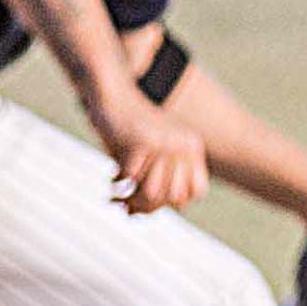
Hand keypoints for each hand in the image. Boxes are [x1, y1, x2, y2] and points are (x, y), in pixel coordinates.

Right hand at [93, 95, 206, 217]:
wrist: (112, 93)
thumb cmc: (128, 128)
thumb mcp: (148, 156)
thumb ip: (154, 181)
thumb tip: (152, 212)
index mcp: (191, 146)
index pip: (195, 191)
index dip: (175, 201)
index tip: (152, 200)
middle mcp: (183, 144)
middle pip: (173, 197)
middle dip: (148, 206)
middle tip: (127, 205)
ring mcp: (164, 142)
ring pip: (152, 194)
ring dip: (131, 200)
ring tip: (117, 198)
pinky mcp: (142, 142)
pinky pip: (131, 180)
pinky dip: (117, 185)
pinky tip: (111, 180)